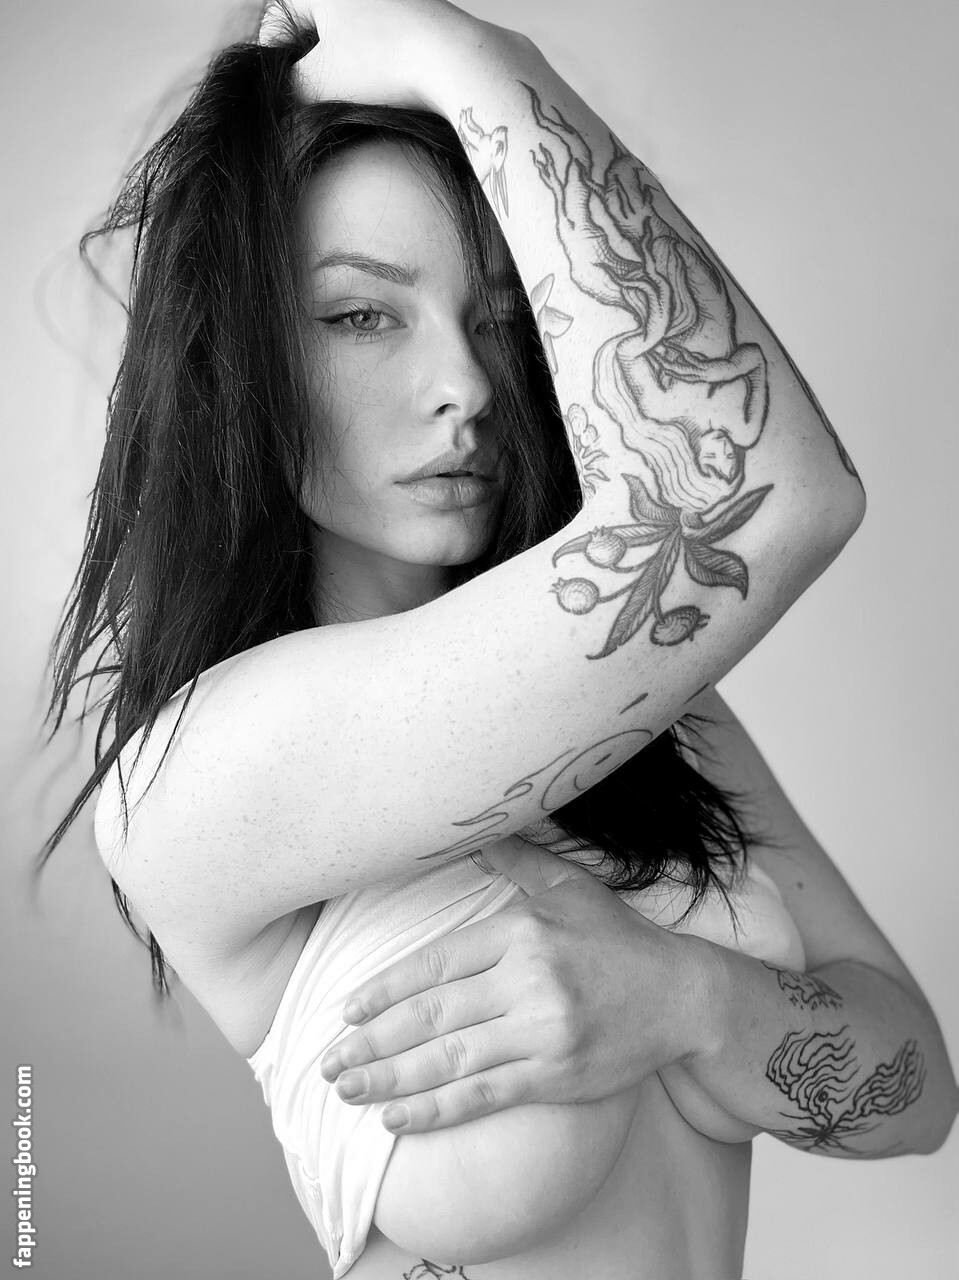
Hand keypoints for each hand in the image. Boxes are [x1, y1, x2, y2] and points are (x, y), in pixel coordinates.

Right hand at [258, 0, 489, 109]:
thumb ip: (289, 91)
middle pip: (314, 23)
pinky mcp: (418, 11)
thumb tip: (280, 104)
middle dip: (307, 60)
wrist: (456, 58)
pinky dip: (371, 59)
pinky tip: (380, 85)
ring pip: (347, 31)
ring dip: (339, 63)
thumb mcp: (322, 82)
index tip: (277, 90)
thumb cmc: (384, 63)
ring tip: (345, 95)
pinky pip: (379, 36)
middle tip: (307, 97)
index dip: (273, 56)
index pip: (280, 17)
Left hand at [319, 841, 710, 1132]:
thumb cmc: (618, 940)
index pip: (436, 963)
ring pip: (449, 1061)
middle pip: (432, 1016)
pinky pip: (483, 1096)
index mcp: (521, 932)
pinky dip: (435, 1110)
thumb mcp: (570, 888)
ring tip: (348, 1091)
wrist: (683, 996)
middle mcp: (527, 981)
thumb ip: (518, 863)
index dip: (385, 990)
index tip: (346, 1011)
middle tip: (327, 1063)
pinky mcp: (555, 1076)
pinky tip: (398, 1119)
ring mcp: (541, 1033)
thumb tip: (474, 836)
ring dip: (390, 1080)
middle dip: (372, 1042)